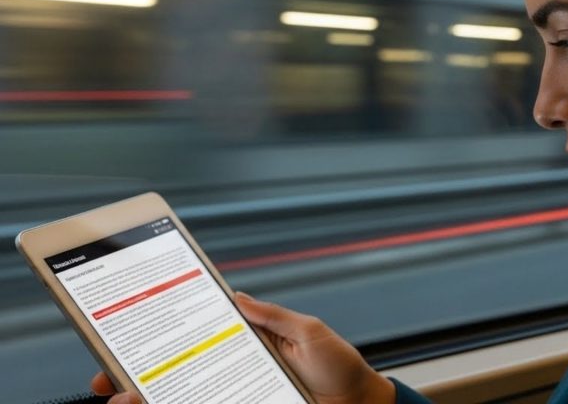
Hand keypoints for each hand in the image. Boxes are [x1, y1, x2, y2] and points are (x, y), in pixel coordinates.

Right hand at [91, 292, 394, 403]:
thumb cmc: (340, 367)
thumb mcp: (309, 331)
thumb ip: (272, 316)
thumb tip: (236, 297)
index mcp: (247, 343)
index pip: (198, 335)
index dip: (164, 334)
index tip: (130, 331)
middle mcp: (234, 371)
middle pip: (176, 371)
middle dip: (135, 374)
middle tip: (104, 375)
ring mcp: (235, 394)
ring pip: (181, 395)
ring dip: (145, 398)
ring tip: (120, 398)